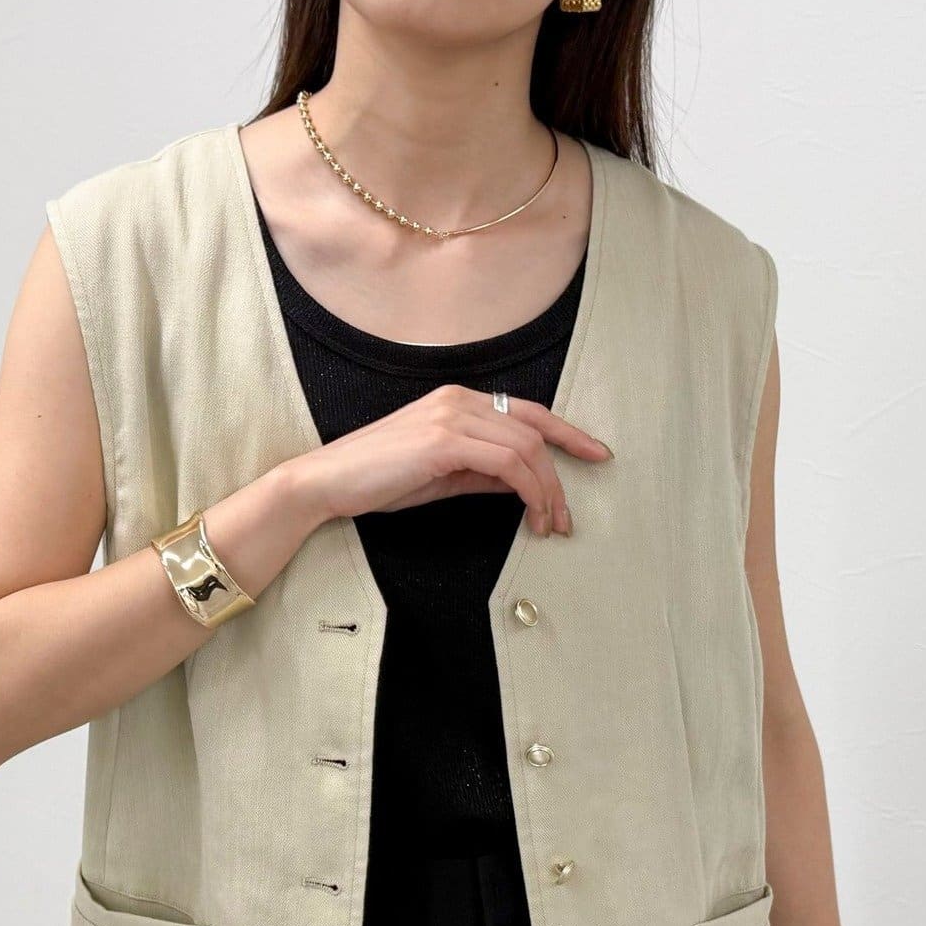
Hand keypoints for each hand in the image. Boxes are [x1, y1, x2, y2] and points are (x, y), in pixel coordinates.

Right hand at [287, 383, 612, 537]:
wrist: (329, 481)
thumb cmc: (379, 480)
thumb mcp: (442, 475)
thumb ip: (482, 472)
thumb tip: (519, 484)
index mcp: (458, 401)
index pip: (527, 412)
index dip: (567, 433)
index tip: (596, 454)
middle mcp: (459, 399)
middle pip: (533, 431)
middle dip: (560, 476)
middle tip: (568, 517)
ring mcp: (452, 416)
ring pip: (525, 449)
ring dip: (546, 491)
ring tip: (549, 526)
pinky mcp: (444, 440)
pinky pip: (507, 464)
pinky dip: (528, 492)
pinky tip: (530, 516)